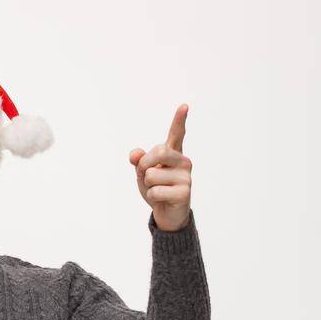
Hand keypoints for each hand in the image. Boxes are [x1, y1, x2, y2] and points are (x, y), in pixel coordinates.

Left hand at [129, 104, 192, 232]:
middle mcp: (183, 161)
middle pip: (159, 151)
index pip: (177, 133)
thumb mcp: (143, 173)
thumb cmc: (156, 189)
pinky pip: (155, 191)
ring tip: (158, 190)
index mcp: (173, 153)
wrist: (167, 214)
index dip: (179, 120)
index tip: (184, 106)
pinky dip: (152, 197)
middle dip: (144, 165)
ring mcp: (186, 176)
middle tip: (146, 176)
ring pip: (152, 175)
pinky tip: (162, 200)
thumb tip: (134, 155)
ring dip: (147, 185)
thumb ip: (138, 161)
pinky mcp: (184, 192)